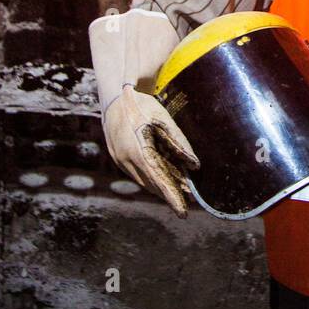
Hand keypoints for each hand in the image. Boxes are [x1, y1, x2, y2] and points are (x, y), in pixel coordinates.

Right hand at [104, 85, 199, 217]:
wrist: (114, 95)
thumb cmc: (141, 105)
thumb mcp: (163, 121)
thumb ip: (178, 143)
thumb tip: (194, 165)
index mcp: (137, 152)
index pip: (159, 181)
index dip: (172, 198)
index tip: (183, 213)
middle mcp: (126, 160)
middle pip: (152, 185)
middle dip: (169, 194)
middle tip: (187, 201)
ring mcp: (119, 159)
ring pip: (143, 180)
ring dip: (160, 187)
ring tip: (179, 190)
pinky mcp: (117, 156)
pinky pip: (136, 173)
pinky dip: (150, 178)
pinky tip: (162, 177)